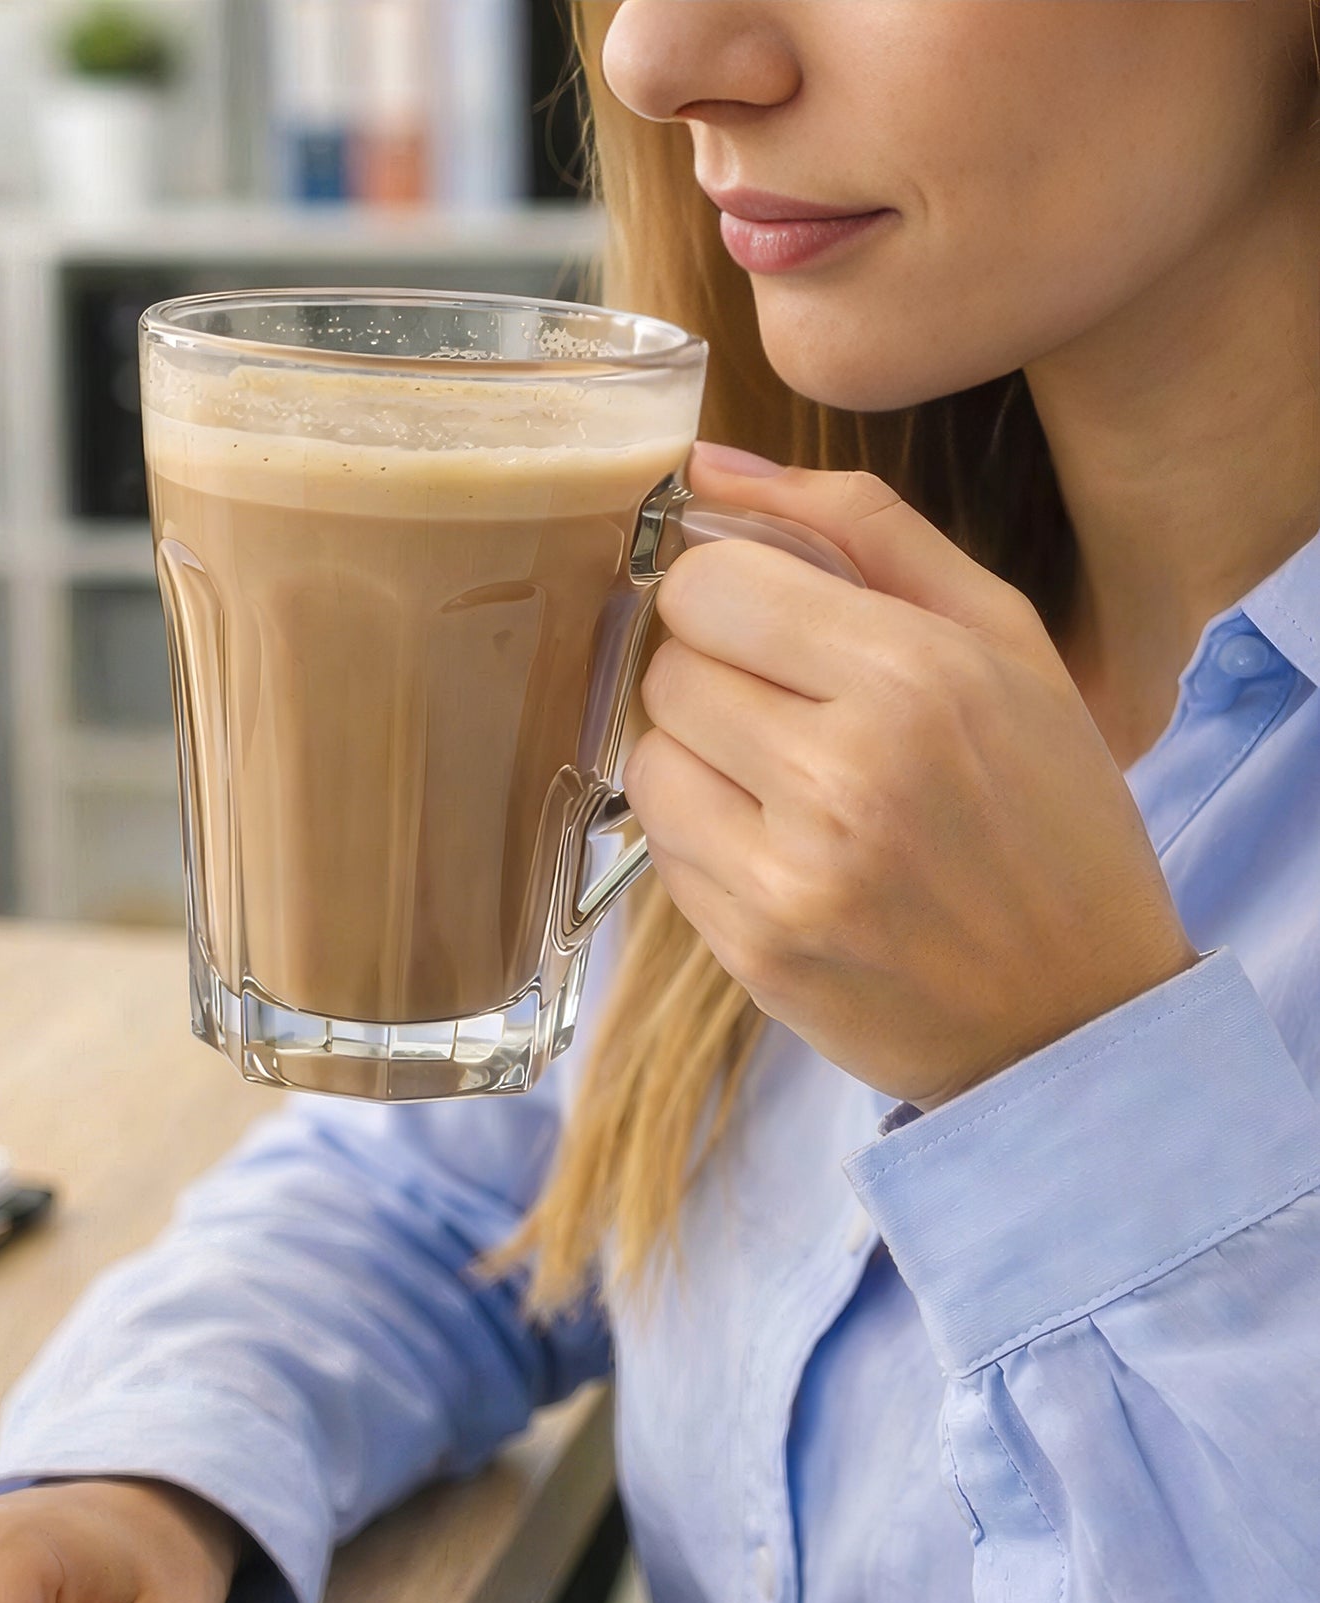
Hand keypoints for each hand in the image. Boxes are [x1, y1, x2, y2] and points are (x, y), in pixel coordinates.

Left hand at [626, 448, 1195, 1109]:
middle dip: (714, 675)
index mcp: (915, 676)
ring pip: (646, 760)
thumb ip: (860, 529)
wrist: (1076, 1016)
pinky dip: (705, 839)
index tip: (768, 621)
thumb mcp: (1002, 641)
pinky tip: (781, 852)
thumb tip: (708, 466)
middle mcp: (843, 776)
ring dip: (696, 759)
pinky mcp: (751, 952)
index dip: (726, 595)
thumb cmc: (1046, 812)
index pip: (707, 584)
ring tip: (782, 783)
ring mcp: (788, 876)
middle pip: (668, 670)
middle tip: (789, 710)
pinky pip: (662, 852)